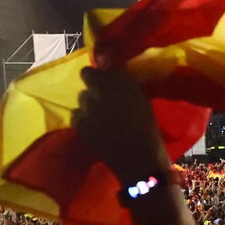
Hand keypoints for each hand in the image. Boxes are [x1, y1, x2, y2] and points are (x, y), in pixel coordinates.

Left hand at [73, 65, 170, 182]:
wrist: (138, 160)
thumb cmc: (148, 130)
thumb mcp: (143, 101)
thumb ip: (127, 85)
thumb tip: (116, 74)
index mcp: (122, 82)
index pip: (107, 64)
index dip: (107, 71)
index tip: (111, 78)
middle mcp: (102, 89)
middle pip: (88, 74)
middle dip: (93, 82)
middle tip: (103, 95)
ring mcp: (88, 106)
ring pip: (81, 96)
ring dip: (89, 102)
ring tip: (99, 114)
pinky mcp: (79, 122)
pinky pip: (76, 113)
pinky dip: (83, 118)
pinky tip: (93, 126)